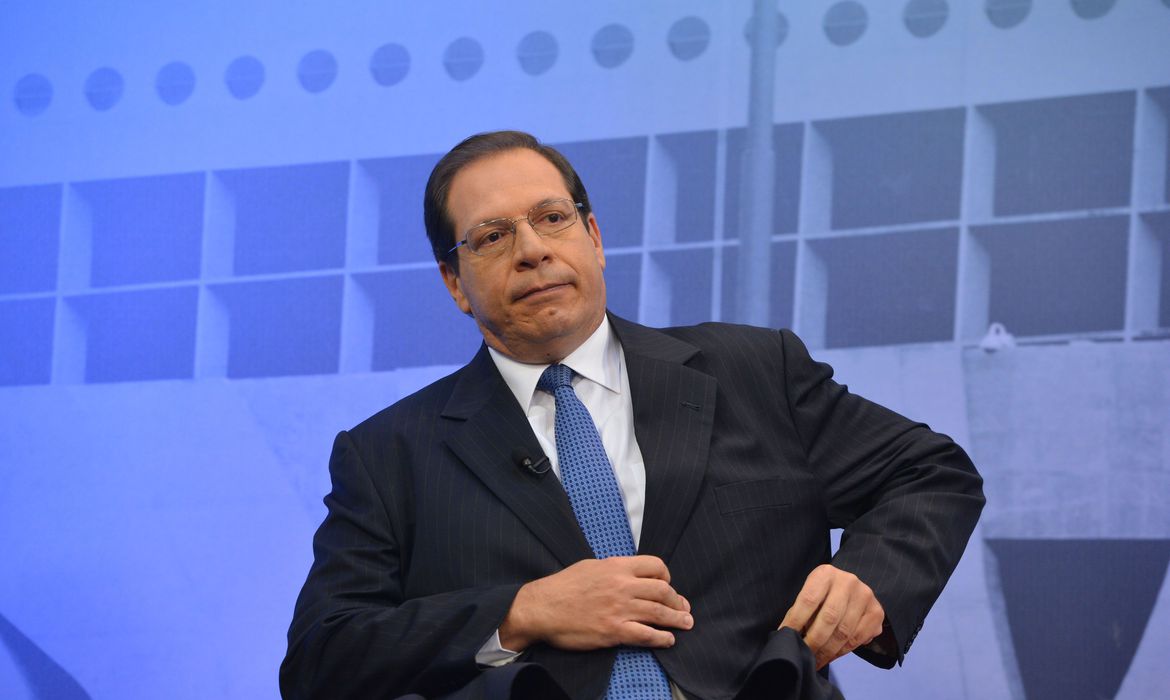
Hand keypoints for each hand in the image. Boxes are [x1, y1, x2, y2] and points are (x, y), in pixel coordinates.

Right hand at [499, 555, 692, 651]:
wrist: (542, 608)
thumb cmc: (563, 586)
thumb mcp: (590, 566)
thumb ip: (613, 569)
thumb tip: (629, 573)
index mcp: (617, 567)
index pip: (656, 566)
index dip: (667, 576)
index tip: (669, 585)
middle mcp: (622, 586)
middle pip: (663, 590)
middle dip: (678, 601)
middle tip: (684, 608)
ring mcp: (619, 609)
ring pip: (659, 613)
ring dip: (678, 619)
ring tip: (686, 624)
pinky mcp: (614, 631)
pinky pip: (646, 635)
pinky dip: (662, 638)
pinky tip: (668, 639)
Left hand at [779, 564, 883, 668]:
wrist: (852, 588)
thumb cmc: (824, 594)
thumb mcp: (810, 594)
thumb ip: (800, 611)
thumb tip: (787, 635)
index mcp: (825, 574)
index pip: (808, 600)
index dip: (796, 621)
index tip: (787, 637)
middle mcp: (848, 582)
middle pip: (829, 618)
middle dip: (814, 642)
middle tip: (804, 656)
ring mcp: (865, 596)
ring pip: (844, 632)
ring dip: (828, 651)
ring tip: (816, 660)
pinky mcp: (877, 612)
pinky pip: (858, 638)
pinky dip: (843, 651)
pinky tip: (832, 656)